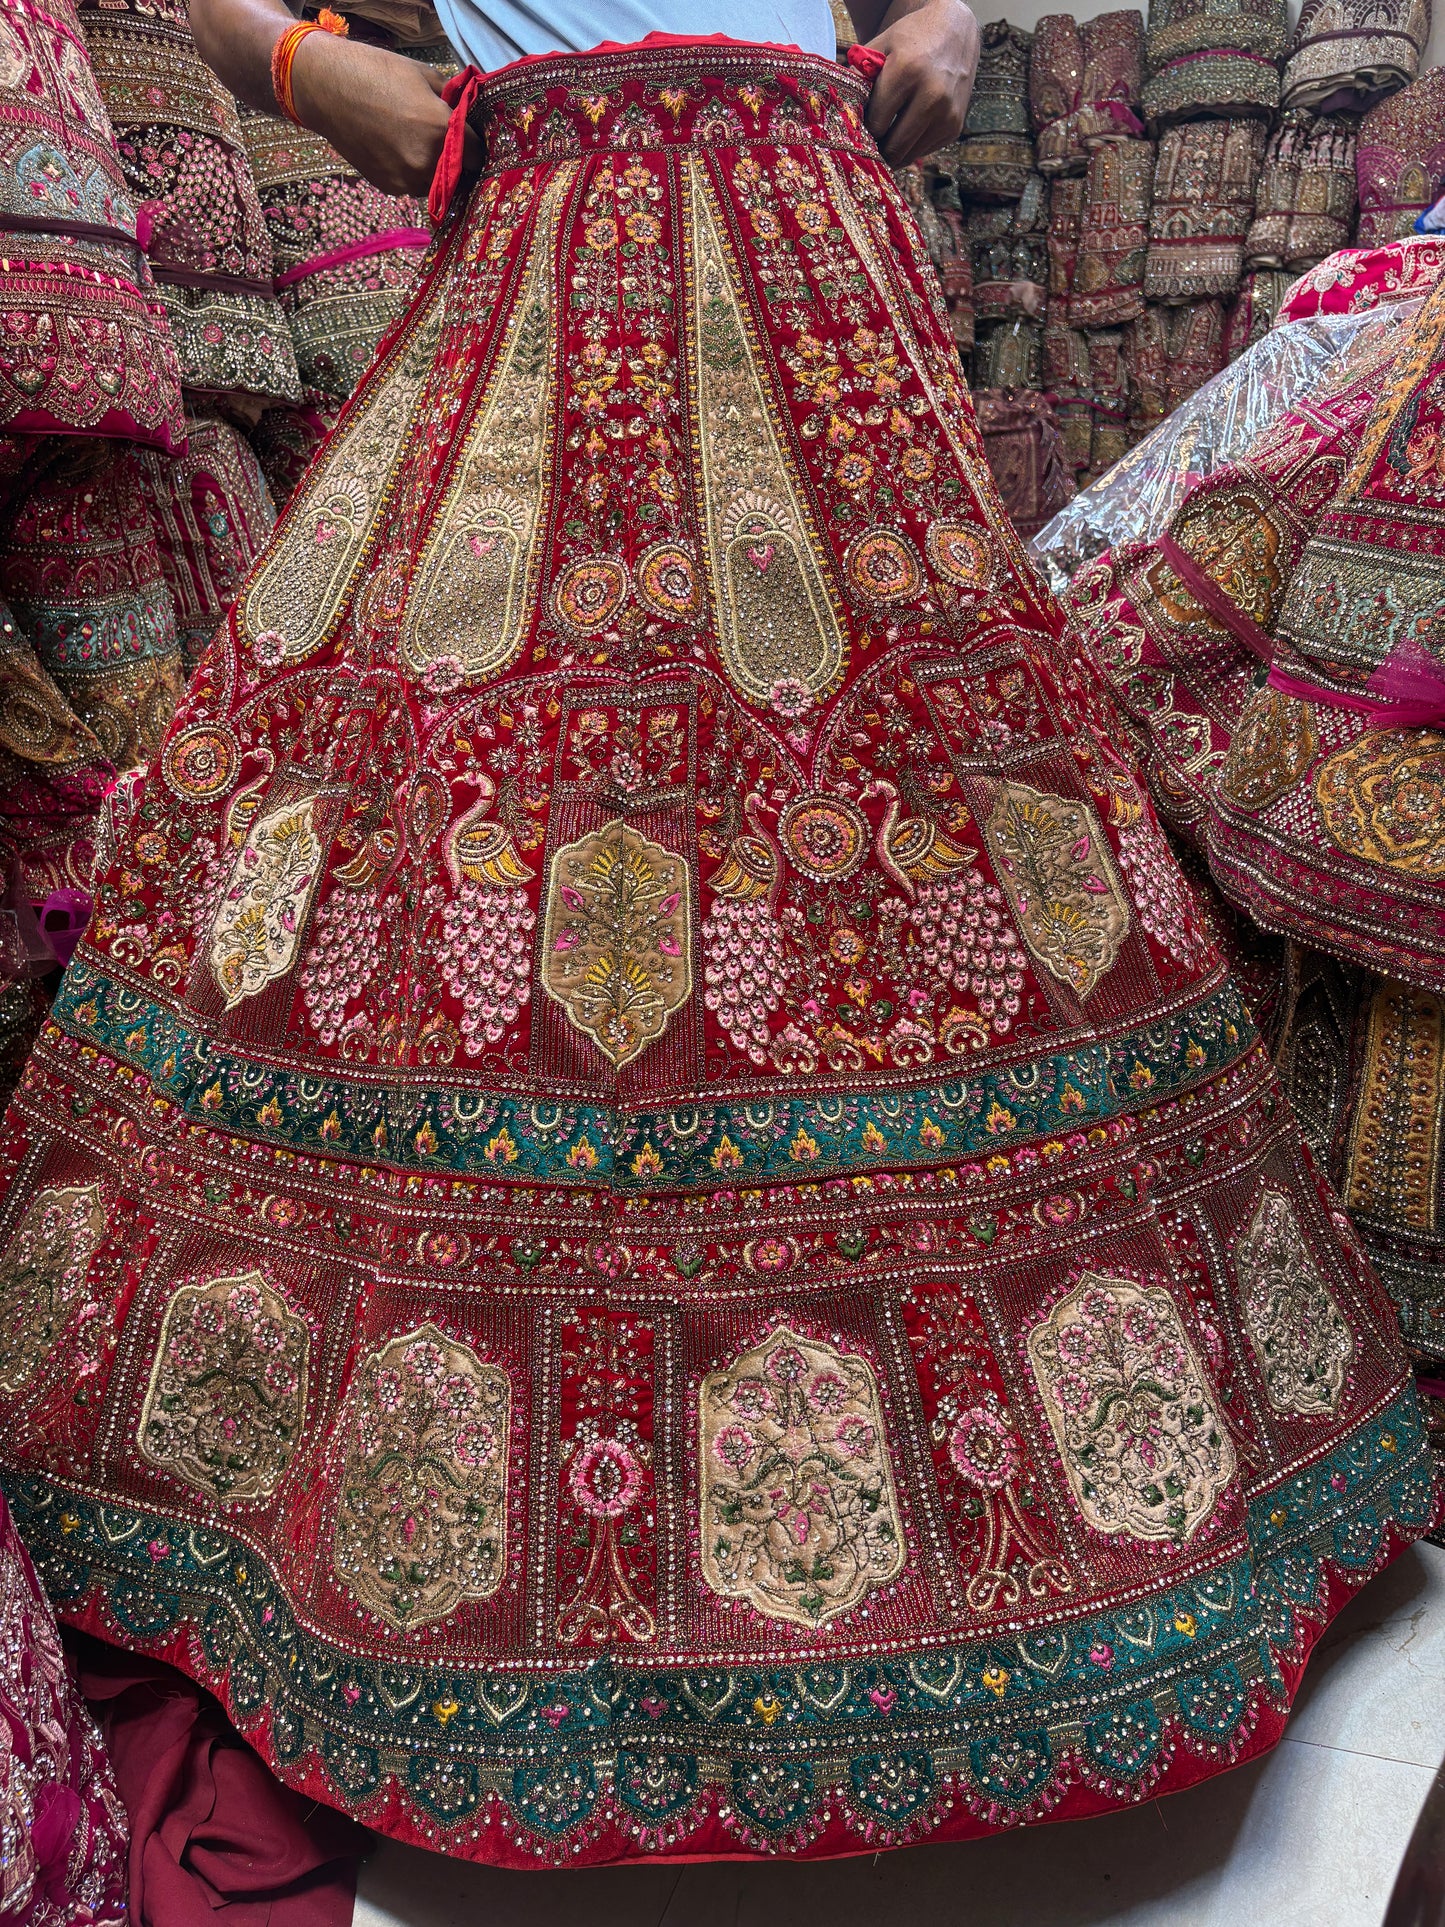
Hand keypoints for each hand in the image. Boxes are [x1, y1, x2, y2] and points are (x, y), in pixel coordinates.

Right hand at [188, 0, 478, 202]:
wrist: (326, 88)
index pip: (478, 151)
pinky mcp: (389, 186)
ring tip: (425, 146)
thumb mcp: (425, 76)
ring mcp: (406, 179)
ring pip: (438, 184)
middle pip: (461, 173)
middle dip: (461, 160)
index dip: (478, 143)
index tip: (475, 138)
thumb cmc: (377, 72)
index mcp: (441, 131)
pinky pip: (414, 185)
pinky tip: (403, 150)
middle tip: (455, 145)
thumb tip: (471, 114)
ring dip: (439, 170)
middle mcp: (426, 162)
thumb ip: (453, 101)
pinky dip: (416, 173)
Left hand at [863, 0, 979, 167]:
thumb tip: (838, 113)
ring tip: (882, 138)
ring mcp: (947, 114)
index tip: (856, 129)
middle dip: (876, 150)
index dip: (862, 131)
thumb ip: (858, 77)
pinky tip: (905, 129)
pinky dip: (910, 146)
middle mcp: (932, 96)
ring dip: (892, 151)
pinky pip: (923, 151)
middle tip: (865, 145)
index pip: (875, 124)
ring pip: (908, 156)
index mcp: (907, 72)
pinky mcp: (955, 127)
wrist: (955, 31)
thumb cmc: (911, 40)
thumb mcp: (881, 47)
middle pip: (893, 148)